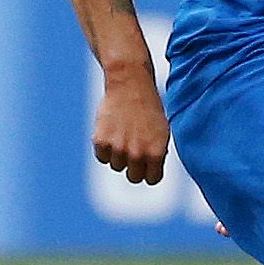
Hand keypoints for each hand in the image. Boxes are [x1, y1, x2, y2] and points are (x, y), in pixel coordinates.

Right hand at [90, 67, 169, 185]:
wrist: (131, 84)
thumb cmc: (149, 107)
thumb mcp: (163, 131)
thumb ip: (157, 154)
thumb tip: (150, 172)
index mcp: (156, 153)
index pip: (152, 180)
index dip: (150, 171)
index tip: (148, 163)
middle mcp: (137, 153)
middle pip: (133, 177)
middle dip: (134, 167)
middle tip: (134, 149)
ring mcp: (118, 148)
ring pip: (116, 166)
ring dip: (119, 155)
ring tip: (124, 134)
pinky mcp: (101, 141)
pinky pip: (102, 156)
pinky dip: (105, 147)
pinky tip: (112, 130)